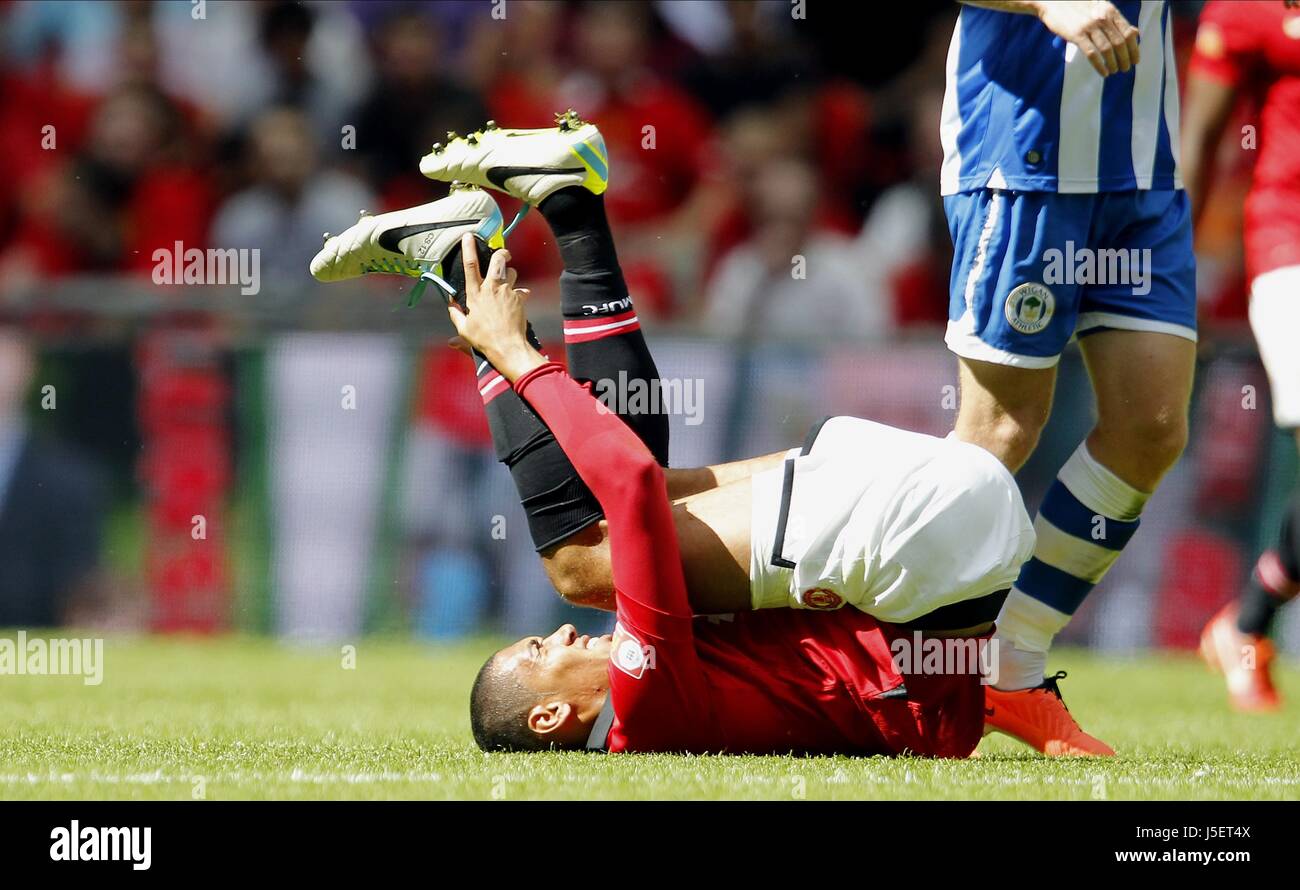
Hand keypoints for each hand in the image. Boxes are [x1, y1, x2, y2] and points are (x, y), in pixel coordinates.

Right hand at [446, 233, 544, 380]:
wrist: (507, 346)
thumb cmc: (484, 339)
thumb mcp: (464, 329)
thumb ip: (456, 315)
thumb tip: (451, 307)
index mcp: (475, 294)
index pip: (470, 266)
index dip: (469, 248)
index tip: (468, 236)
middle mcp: (491, 289)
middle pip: (497, 260)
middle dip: (501, 253)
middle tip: (503, 253)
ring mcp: (507, 292)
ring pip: (511, 272)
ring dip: (510, 275)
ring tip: (508, 283)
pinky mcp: (519, 298)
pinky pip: (521, 290)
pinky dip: (519, 293)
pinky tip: (517, 300)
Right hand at [1036, 0, 1139, 76]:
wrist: (1053, 1)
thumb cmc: (1077, 5)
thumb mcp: (1101, 8)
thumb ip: (1117, 20)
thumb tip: (1134, 32)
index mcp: (1111, 11)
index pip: (1128, 32)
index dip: (1134, 48)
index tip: (1135, 60)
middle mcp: (1103, 18)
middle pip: (1120, 43)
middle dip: (1125, 59)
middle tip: (1125, 69)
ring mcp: (1090, 27)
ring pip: (1108, 49)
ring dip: (1113, 63)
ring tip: (1114, 71)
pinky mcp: (1077, 35)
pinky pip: (1092, 54)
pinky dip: (1100, 65)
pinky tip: (1103, 72)